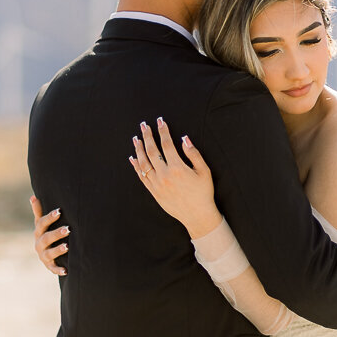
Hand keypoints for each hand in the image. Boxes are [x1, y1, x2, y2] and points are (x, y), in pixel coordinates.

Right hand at [30, 195, 69, 275]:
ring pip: (49, 253)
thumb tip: (33, 197)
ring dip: (58, 250)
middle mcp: (39, 244)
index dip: (50, 218)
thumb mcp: (42, 224)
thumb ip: (39, 212)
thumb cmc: (46, 234)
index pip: (42, 223)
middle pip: (46, 238)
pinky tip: (66, 270)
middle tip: (67, 229)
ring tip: (68, 246)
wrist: (46, 254)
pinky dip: (59, 270)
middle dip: (56, 233)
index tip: (59, 211)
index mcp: (38, 232)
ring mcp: (43, 255)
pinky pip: (53, 268)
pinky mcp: (49, 265)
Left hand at [129, 119, 221, 239]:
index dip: (163, 131)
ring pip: (143, 163)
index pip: (167, 144)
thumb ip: (194, 154)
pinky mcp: (154, 192)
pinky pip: (142, 177)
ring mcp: (157, 184)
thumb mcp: (204, 171)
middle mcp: (164, 175)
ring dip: (138, 149)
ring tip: (136, 139)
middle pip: (152, 151)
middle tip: (144, 125)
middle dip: (147, 136)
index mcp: (177, 168)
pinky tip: (133, 158)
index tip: (160, 121)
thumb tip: (184, 139)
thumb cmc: (203, 193)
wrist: (197, 215)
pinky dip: (136, 166)